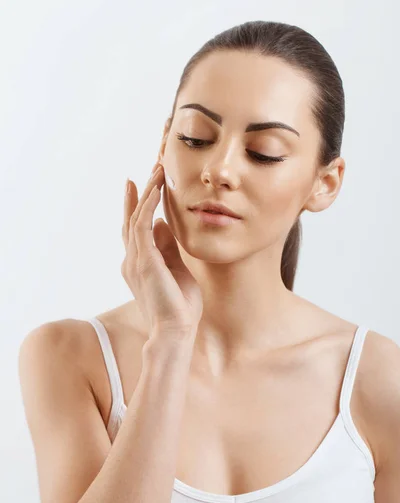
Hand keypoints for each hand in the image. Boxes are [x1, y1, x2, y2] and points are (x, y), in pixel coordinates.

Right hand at [121, 162, 202, 334]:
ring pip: (136, 218)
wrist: (176, 330)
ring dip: (147, 193)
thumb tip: (164, 225)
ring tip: (157, 172)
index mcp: (139, 264)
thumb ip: (168, 248)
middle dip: (140, 194)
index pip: (136, 229)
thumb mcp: (177, 270)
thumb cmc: (179, 306)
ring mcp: (135, 260)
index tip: (142, 185)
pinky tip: (155, 190)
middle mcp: (132, 260)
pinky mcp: (143, 261)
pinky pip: (142, 226)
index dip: (138, 206)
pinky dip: (147, 206)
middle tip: (150, 171)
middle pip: (132, 219)